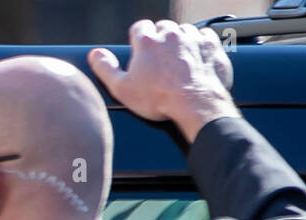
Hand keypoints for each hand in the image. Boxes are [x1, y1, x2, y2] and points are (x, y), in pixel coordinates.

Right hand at [89, 20, 237, 142]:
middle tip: (158, 63)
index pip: (139, 28)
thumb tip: (95, 55)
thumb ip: (105, 69)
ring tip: (177, 64)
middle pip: (162, 28)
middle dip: (160, 41)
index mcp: (147, 41)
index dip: (138, 40)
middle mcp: (170, 34)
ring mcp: (192, 37)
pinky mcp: (210, 45)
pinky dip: (199, 45)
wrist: (195, 105)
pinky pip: (204, 36)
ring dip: (180, 43)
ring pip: (183, 31)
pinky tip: (195, 60)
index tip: (140, 53)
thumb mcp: (122, 89)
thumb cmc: (158, 99)